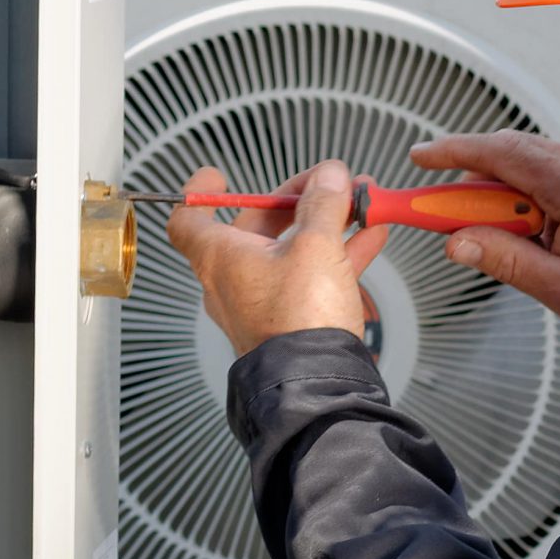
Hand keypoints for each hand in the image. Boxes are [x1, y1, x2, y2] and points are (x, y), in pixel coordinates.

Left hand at [167, 160, 389, 356]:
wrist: (317, 382)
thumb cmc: (297, 321)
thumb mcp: (315, 245)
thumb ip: (323, 204)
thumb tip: (328, 177)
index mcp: (220, 257)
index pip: (189, 219)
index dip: (201, 193)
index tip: (220, 177)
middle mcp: (234, 280)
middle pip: (255, 225)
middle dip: (296, 199)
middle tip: (328, 184)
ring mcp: (264, 300)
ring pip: (290, 249)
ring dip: (325, 223)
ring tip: (360, 204)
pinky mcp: (293, 317)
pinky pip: (313, 274)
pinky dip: (338, 252)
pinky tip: (370, 236)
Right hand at [409, 131, 559, 332]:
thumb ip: (504, 260)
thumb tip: (457, 243)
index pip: (503, 152)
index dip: (455, 150)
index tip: (421, 157)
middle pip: (512, 152)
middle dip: (474, 180)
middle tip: (451, 215)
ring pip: (533, 159)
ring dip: (505, 188)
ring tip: (504, 233)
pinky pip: (555, 166)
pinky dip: (532, 187)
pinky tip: (533, 224)